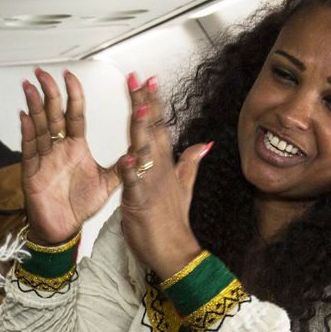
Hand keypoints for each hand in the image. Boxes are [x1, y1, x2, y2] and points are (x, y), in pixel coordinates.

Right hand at [19, 69, 120, 244]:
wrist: (62, 228)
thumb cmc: (79, 205)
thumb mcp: (107, 184)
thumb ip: (122, 167)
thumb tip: (138, 152)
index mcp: (76, 147)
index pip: (75, 114)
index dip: (73, 95)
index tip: (70, 76)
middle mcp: (58, 148)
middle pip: (53, 114)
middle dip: (48, 92)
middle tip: (43, 73)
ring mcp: (44, 158)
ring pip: (39, 127)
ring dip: (34, 106)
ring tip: (30, 88)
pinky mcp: (32, 172)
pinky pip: (30, 149)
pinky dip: (27, 132)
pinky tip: (24, 117)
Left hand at [116, 76, 210, 278]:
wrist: (176, 252)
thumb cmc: (173, 223)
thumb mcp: (184, 187)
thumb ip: (191, 163)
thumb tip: (203, 144)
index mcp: (165, 165)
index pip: (158, 126)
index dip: (151, 102)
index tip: (146, 80)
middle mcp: (159, 170)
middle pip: (151, 130)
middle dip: (144, 104)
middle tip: (137, 79)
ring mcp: (152, 184)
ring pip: (145, 151)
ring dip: (140, 129)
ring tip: (136, 105)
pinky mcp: (141, 203)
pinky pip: (135, 184)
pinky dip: (131, 171)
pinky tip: (127, 156)